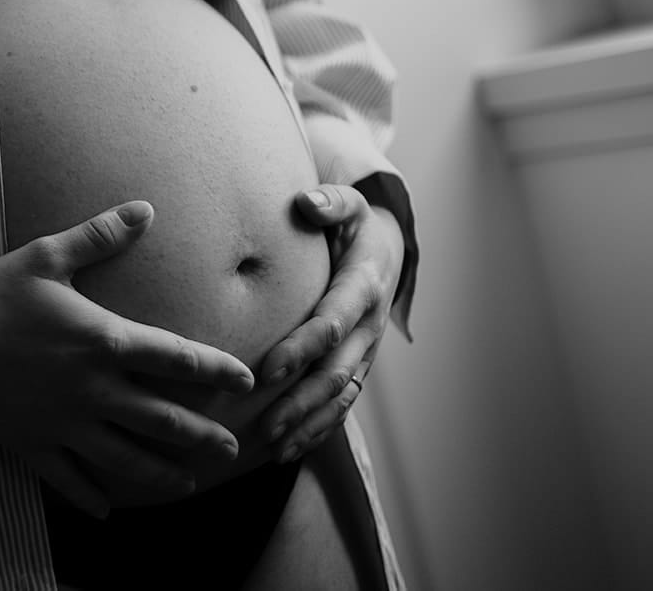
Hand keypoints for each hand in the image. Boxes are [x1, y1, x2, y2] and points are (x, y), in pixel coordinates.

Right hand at [0, 201, 255, 518]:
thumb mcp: (47, 255)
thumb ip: (100, 236)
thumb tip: (146, 209)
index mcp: (103, 340)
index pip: (178, 360)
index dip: (218, 370)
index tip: (244, 379)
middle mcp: (92, 389)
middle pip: (164, 420)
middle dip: (204, 437)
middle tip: (231, 448)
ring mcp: (64, 423)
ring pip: (127, 460)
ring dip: (164, 475)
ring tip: (188, 483)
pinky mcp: (33, 446)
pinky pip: (70, 481)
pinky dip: (92, 498)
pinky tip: (108, 511)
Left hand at [251, 183, 402, 463]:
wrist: (388, 248)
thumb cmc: (354, 224)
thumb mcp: (349, 205)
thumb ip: (330, 203)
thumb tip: (307, 203)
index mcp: (364, 286)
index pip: (332, 322)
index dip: (302, 348)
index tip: (269, 369)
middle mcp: (369, 325)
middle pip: (336, 371)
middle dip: (301, 401)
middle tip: (264, 424)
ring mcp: (366, 350)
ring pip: (341, 397)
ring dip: (308, 423)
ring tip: (273, 447)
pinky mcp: (359, 366)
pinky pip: (343, 404)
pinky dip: (319, 428)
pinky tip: (289, 449)